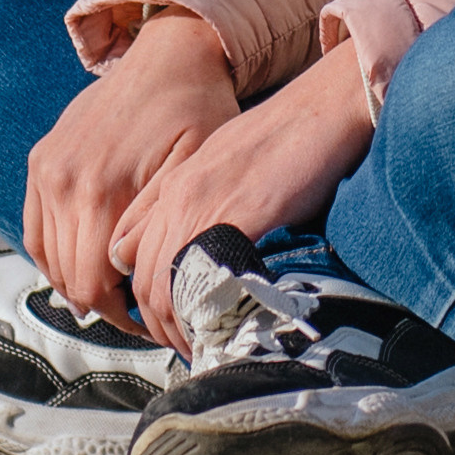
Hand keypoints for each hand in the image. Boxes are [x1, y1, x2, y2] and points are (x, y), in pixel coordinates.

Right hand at [23, 11, 238, 329]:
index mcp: (100, 189)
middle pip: (67, 277)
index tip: (145, 320)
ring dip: (75, 281)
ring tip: (113, 288)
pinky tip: (82, 261)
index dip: (118, 316)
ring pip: (47, 256)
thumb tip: (127, 273)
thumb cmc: (197, 110)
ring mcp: (47, 166)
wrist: (170, 54)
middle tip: (135, 309)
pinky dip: (52, 253)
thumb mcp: (196, 167)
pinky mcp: (42, 157)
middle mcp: (62, 180)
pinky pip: (34, 226)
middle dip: (100, 304)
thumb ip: (156, 223)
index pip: (91, 285)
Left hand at [114, 40, 375, 351]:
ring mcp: (206, 205)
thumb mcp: (228, 166)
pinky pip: (205, 280)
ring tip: (202, 348)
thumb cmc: (288, 137)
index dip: (141, 294)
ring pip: (167, 287)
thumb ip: (202, 203)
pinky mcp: (239, 217)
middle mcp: (180, 194)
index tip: (162, 319)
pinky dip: (207, 316)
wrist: (326, 106)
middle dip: (157, 324)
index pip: (129, 251)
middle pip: (144, 278)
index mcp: (175, 182)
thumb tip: (196, 255)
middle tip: (183, 346)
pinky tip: (223, 331)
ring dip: (179, 329)